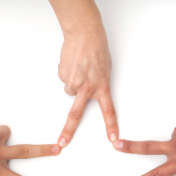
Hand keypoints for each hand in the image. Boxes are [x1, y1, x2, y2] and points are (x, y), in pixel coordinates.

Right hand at [56, 31, 118, 146]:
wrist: (84, 33)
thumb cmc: (97, 50)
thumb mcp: (105, 71)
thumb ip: (98, 85)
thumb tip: (86, 93)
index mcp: (101, 86)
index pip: (108, 111)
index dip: (111, 126)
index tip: (113, 139)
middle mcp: (86, 87)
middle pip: (75, 114)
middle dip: (68, 131)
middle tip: (62, 142)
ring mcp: (73, 82)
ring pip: (70, 91)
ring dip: (73, 83)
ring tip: (78, 69)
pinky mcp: (62, 75)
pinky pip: (65, 79)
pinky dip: (68, 73)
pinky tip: (72, 63)